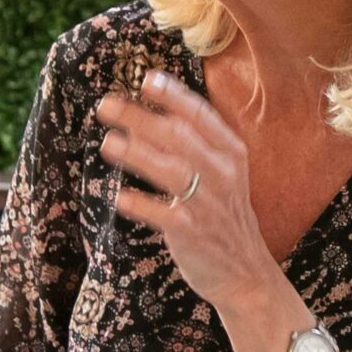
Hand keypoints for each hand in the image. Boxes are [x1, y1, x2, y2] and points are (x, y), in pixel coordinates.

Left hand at [95, 72, 282, 313]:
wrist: (245, 272)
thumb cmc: (223, 215)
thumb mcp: (221, 173)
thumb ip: (192, 145)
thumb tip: (145, 117)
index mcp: (231, 152)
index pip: (200, 115)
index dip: (173, 95)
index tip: (146, 80)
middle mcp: (222, 173)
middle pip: (178, 136)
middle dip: (140, 117)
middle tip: (106, 106)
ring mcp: (208, 203)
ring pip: (171, 170)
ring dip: (137, 154)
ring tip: (107, 143)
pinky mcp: (192, 232)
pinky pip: (162, 214)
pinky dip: (140, 204)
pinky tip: (118, 197)